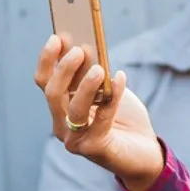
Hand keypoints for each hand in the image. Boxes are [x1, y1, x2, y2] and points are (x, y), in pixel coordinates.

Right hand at [36, 35, 163, 190]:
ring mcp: (74, 139)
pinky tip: (121, 77)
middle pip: (52, 93)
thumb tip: (89, 48)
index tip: (57, 37)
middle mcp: (61, 124)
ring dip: (85, 86)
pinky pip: (101, 119)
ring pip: (72, 108)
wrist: (145, 154)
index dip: (48, 60)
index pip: (44, 81)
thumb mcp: (109, 92)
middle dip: (64, 70)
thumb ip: (97, 76)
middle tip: (79, 50)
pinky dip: (112, 96)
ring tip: (99, 68)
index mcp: (60, 107)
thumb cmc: (125, 120)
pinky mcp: (93, 149)